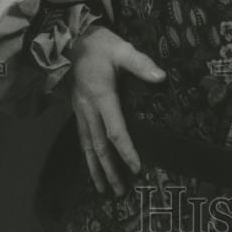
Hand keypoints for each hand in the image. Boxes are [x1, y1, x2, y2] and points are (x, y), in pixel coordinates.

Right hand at [68, 24, 165, 195]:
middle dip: (110, 170)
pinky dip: (87, 155)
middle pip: (99, 146)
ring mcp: (80, 110)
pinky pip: (82, 137)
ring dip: (96, 168)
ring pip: (87, 146)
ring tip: (103, 189)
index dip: (126, 150)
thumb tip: (161, 77)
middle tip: (120, 192)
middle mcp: (88, 108)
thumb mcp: (122, 48)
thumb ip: (141, 63)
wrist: (70, 39)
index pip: (115, 130)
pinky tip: (92, 166)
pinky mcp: (77, 109)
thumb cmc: (99, 44)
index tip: (137, 168)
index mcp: (101, 96)